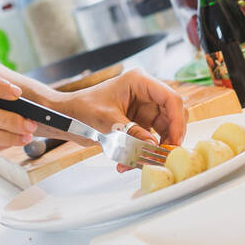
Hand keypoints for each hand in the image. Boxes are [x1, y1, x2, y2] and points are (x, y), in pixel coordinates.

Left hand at [57, 70, 186, 172]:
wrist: (67, 116)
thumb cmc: (82, 108)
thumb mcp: (106, 120)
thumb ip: (131, 132)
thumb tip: (154, 145)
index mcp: (139, 82)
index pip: (170, 98)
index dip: (177, 120)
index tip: (175, 141)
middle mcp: (146, 93)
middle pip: (172, 115)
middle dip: (169, 137)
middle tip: (163, 156)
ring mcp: (144, 108)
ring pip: (164, 129)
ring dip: (155, 148)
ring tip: (139, 162)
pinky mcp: (140, 122)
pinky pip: (151, 138)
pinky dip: (144, 151)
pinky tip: (129, 162)